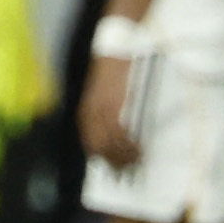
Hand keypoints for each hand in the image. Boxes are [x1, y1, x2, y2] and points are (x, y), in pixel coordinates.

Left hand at [79, 53, 142, 169]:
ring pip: (109, 145)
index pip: (90, 145)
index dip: (103, 160)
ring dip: (124, 157)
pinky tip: (138, 149)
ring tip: (137, 162)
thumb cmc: (113, 70)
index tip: (115, 169)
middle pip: (98, 149)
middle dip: (114, 163)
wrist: (116, 49)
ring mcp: (99, 111)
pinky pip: (119, 134)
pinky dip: (128, 145)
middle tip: (128, 173)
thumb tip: (118, 133)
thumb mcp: (105, 95)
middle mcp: (89, 115)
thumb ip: (106, 113)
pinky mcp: (112, 106)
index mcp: (85, 113)